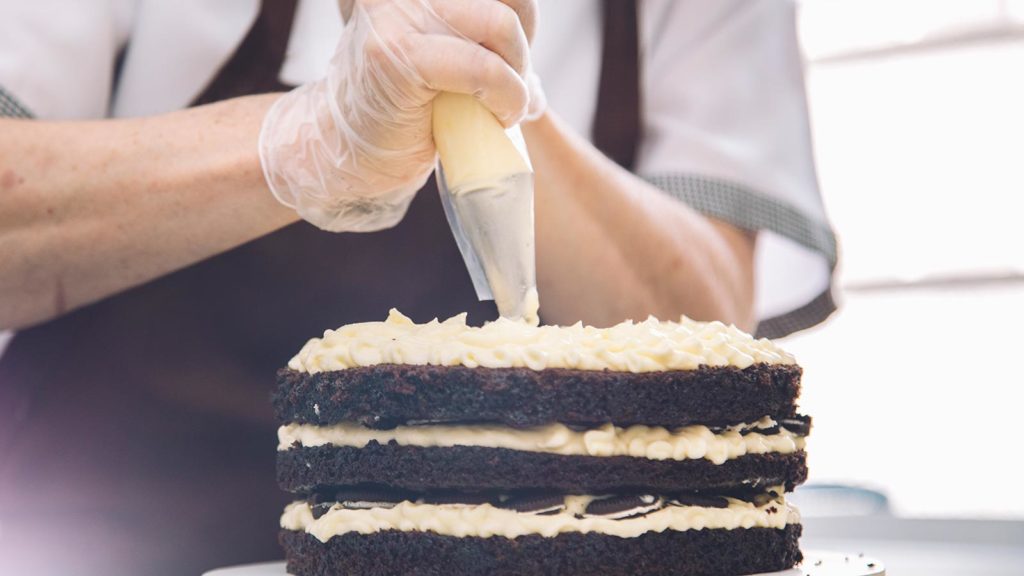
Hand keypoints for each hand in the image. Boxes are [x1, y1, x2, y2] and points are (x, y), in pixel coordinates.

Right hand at [259, 0, 541, 231]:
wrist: (349, 151)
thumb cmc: (405, 107)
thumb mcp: (447, 49)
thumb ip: (479, 30)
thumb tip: (530, 22)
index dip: (522, 18)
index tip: (512, 57)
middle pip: (508, 0)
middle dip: (522, 51)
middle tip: (511, 90)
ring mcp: (395, 14)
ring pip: (500, 26)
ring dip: (517, 77)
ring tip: (503, 105)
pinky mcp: (397, 54)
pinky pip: (483, 68)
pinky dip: (506, 97)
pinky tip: (499, 115)